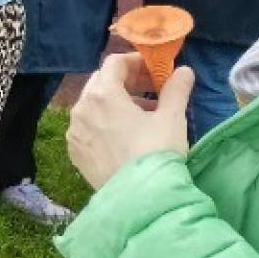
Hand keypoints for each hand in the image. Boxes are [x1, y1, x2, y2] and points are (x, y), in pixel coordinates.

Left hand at [66, 54, 191, 190]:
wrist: (139, 196)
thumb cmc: (156, 151)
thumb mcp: (171, 117)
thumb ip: (176, 89)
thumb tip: (184, 71)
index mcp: (102, 94)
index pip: (114, 63)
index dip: (136, 62)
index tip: (155, 70)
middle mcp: (81, 108)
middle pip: (101, 82)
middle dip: (126, 81)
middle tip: (151, 89)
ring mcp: (74, 131)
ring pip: (92, 105)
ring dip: (116, 102)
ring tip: (143, 114)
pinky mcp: (74, 151)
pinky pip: (87, 127)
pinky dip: (103, 122)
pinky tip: (124, 135)